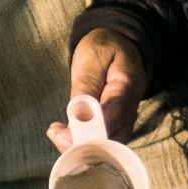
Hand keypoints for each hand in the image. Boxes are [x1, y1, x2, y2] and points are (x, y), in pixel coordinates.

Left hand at [47, 28, 147, 151]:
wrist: (117, 45)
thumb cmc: (103, 49)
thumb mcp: (92, 59)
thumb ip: (86, 87)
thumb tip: (79, 116)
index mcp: (128, 85)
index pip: (114, 113)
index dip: (91, 129)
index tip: (66, 135)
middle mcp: (131, 107)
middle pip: (113, 136)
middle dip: (83, 142)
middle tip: (56, 135)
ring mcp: (125, 118)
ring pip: (108, 143)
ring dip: (80, 143)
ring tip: (56, 133)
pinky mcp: (116, 124)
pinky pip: (103, 140)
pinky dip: (82, 141)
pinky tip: (62, 134)